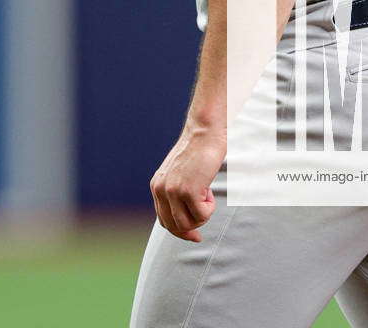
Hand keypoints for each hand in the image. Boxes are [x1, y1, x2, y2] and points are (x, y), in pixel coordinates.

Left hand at [150, 125, 225, 241]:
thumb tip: (185, 220)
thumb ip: (177, 191)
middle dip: (191, 230)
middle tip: (203, 228)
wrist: (205, 131)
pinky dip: (209, 208)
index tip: (195, 236)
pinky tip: (209, 189)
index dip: (180, 232)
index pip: (164, 220)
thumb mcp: (180, 173)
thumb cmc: (199, 151)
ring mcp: (173, 191)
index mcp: (157, 186)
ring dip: (202, 216)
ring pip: (188, 224)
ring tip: (206, 196)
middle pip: (174, 226)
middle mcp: (161, 189)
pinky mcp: (188, 191)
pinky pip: (201, 215)